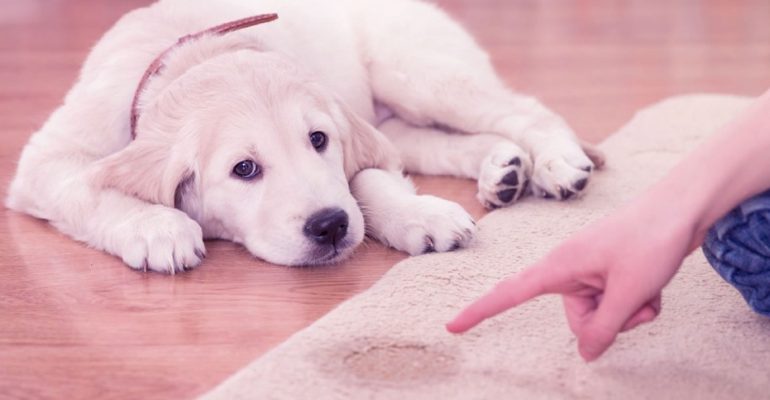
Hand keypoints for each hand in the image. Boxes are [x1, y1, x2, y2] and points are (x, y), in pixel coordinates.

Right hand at [446, 200, 696, 360]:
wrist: (683, 207)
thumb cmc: (650, 240)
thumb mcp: (628, 292)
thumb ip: (603, 328)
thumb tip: (586, 355)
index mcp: (560, 266)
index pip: (509, 293)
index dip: (480, 311)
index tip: (452, 326)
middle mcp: (570, 269)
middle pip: (578, 319)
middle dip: (609, 321)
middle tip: (634, 298)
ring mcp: (591, 270)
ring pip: (602, 315)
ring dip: (629, 311)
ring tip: (648, 288)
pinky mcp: (610, 272)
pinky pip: (617, 303)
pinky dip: (638, 302)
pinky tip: (654, 285)